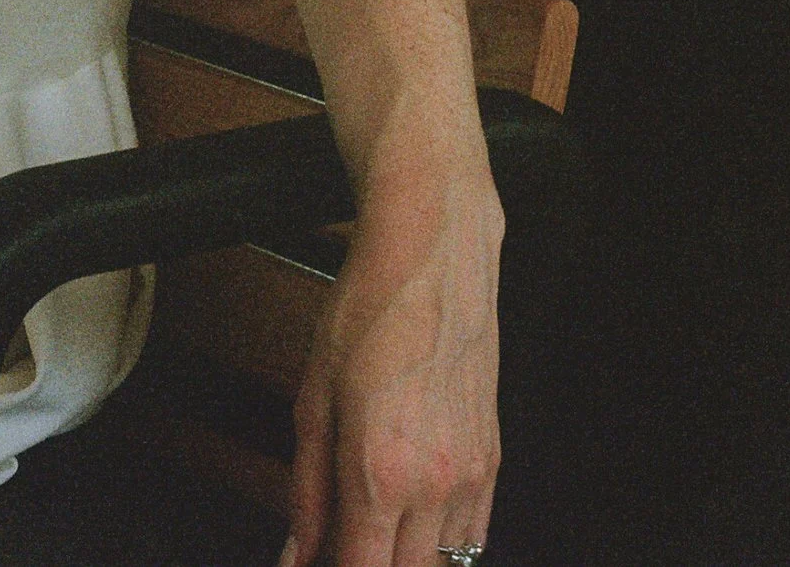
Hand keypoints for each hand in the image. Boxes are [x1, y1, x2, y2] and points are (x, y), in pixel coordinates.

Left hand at [283, 159, 503, 566]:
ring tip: (368, 535)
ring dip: (404, 560)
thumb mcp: (312, 401)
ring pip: (443, 564)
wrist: (431, 253)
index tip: (315, 565)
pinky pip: (474, 534)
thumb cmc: (371, 310)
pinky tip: (411, 524)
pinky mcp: (493, 457)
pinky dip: (442, 545)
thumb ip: (306, 493)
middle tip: (335, 546)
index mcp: (381, 473)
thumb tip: (296, 553)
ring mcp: (472, 474)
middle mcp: (435, 484)